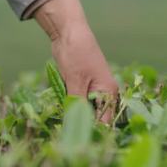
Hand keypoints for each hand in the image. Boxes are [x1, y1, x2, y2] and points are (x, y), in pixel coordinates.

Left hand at [34, 0, 118, 122]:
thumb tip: (73, 126)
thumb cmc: (76, 54)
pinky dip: (67, 103)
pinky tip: (58, 103)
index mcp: (108, 91)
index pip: (104, 120)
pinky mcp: (80, 85)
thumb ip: (76, 105)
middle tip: (63, 124)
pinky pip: (75, 101)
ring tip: (59, 113)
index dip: (92, 130)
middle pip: (93, 116)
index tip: (76, 135)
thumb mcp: (75, 81)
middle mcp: (103, 92)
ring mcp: (92, 89)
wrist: (68, 32)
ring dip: (71, 112)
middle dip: (79, 121)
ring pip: (82, 109)